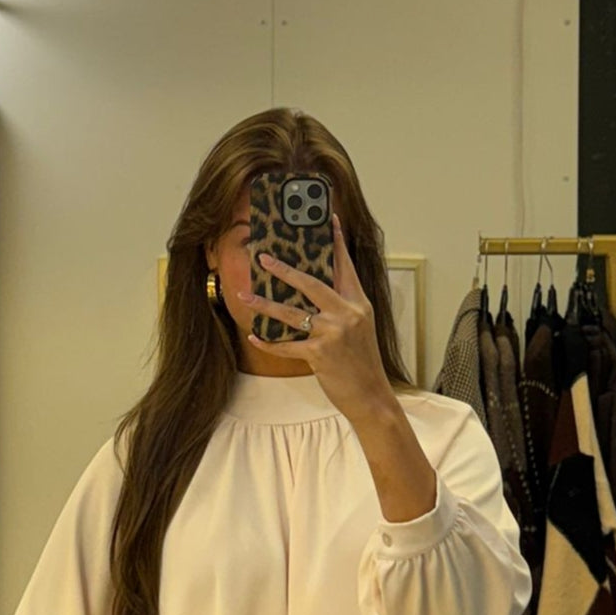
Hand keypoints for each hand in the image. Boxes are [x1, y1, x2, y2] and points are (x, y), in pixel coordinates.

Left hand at [236, 212, 396, 423]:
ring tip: (245, 296)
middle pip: (310, 283)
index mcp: (358, 303)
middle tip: (263, 258)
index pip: (344, 266)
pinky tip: (255, 336)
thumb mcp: (360, 328)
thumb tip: (317, 293)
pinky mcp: (320, 354)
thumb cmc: (363, 363)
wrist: (371, 395)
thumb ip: (343, 308)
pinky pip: (287, 345)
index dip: (336, 242)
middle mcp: (347, 313)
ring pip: (291, 313)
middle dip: (284, 269)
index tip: (328, 219)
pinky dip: (269, 342)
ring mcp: (333, 333)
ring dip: (264, 304)